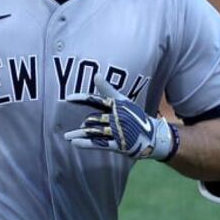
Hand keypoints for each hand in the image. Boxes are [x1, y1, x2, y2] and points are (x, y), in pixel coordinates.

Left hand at [63, 74, 177, 160]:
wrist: (152, 135)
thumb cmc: (134, 116)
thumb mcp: (123, 101)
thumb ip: (108, 89)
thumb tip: (96, 74)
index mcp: (117, 106)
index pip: (97, 100)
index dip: (82, 98)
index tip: (68, 98)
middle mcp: (117, 118)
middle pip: (94, 118)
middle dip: (84, 123)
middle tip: (75, 126)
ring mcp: (118, 132)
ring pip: (95, 132)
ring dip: (79, 134)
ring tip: (67, 136)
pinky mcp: (119, 144)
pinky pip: (100, 144)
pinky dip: (87, 144)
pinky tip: (75, 143)